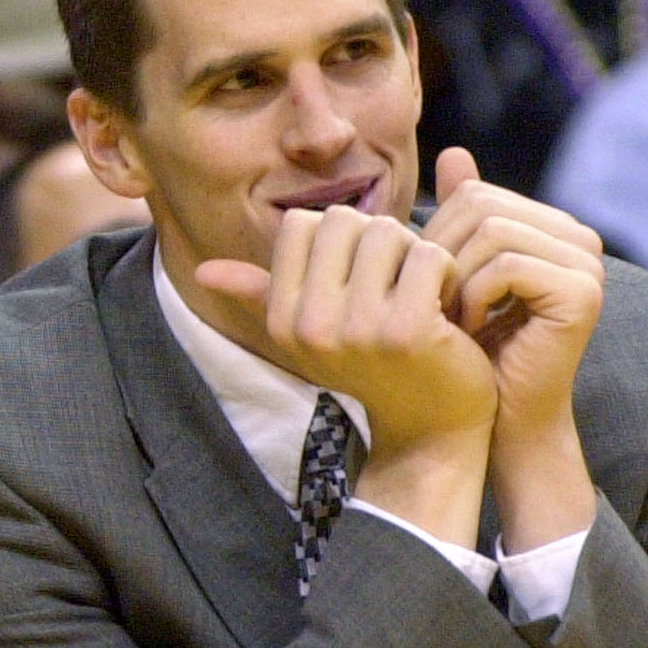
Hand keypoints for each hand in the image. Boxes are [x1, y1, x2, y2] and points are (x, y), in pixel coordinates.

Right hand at [198, 205, 495, 546]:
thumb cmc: (374, 365)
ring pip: (386, 232)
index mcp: (282, 320)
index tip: (361, 276)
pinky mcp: (407, 331)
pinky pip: (427, 255)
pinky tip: (445, 304)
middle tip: (397, 281)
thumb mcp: (310, 330)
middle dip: (379, 239)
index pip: (301, 224)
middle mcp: (310, 326)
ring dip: (415, 253)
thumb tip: (201, 273)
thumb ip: (260, 293)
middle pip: (343, 221)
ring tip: (421, 292)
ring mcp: (357, 330)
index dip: (340, 238)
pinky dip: (445, 270)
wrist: (429, 426)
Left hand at [426, 149, 602, 549]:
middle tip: (433, 305)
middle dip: (442, 257)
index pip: (475, 195)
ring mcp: (587, 263)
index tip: (428, 288)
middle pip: (481, 207)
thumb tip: (452, 151)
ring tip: (450, 320)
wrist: (496, 418)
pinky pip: (505, 266)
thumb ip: (460, 218)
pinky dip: (473, 298)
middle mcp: (579, 238)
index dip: (436, 239)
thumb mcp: (457, 275)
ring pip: (491, 233)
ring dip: (454, 281)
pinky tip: (469, 330)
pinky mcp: (583, 292)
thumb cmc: (472, 351)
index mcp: (552, 228)